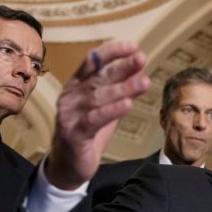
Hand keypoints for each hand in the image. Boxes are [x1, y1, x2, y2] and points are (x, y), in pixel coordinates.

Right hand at [47, 41, 150, 189]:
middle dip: (122, 68)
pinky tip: (127, 105)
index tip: (133, 46)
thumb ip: (121, 90)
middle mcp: (71, 96)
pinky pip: (94, 120)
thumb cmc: (88, 132)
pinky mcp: (74, 133)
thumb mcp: (107, 107)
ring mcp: (70, 114)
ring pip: (98, 98)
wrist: (68, 165)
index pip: (93, 62)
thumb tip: (140, 69)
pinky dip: (111, 111)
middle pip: (98, 78)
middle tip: (142, 58)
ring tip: (143, 82)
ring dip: (123, 89)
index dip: (112, 52)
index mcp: (77, 86)